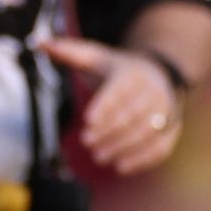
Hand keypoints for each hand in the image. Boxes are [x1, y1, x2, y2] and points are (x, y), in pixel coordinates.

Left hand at [43, 37, 183, 176]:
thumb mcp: (96, 56)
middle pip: (133, 113)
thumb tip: (39, 43)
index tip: (87, 121)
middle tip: (87, 143)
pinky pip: (161, 145)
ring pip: (148, 131)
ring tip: (99, 157)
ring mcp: (166, 110)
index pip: (119, 90)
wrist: (158, 73)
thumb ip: (69, 53)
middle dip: (110, 130)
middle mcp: (153, 91)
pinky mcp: (172, 128)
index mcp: (132, 73)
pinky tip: (121, 167)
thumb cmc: (117, 69)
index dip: (104, 106)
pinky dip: (143, 158)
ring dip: (123, 146)